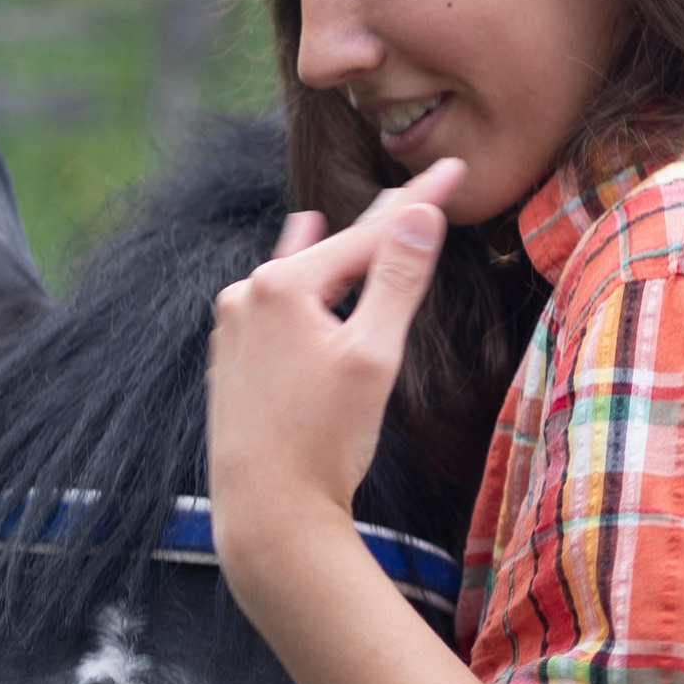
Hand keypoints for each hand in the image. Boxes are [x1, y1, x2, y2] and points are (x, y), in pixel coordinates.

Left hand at [207, 160, 463, 589]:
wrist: (267, 515)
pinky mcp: (228, 358)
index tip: (455, 168)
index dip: (420, 200)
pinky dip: (296, 290)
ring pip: (295, 276)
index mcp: (285, 284)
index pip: (370, 232)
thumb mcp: (374, 357)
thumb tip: (418, 213)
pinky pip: (271, 307)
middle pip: (331, 250)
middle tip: (415, 188)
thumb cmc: (324, 443)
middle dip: (377, 224)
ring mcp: (232, 326)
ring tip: (329, 220)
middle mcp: (248, 294)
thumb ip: (397, 279)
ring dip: (327, 255)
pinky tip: (289, 275)